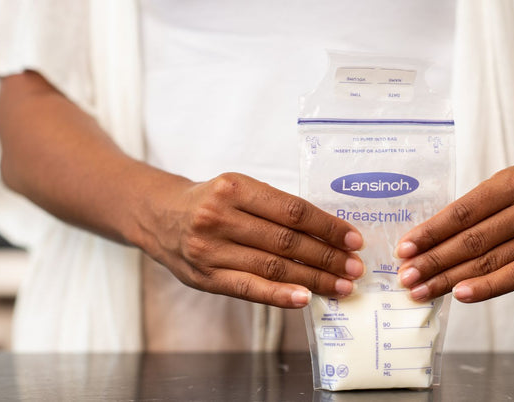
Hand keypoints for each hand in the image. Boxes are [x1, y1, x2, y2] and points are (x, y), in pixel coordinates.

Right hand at [141, 172, 363, 308]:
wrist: (159, 216)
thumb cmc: (209, 202)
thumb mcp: (238, 189)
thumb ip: (273, 208)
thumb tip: (328, 234)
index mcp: (234, 187)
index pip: (292, 210)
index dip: (327, 227)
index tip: (353, 240)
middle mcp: (219, 216)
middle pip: (286, 241)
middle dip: (326, 256)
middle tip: (354, 268)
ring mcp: (209, 249)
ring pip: (272, 267)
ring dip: (312, 279)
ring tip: (340, 286)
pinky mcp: (204, 277)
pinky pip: (248, 288)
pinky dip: (279, 295)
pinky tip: (305, 299)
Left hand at [394, 165, 513, 302]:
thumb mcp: (495, 187)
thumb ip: (465, 213)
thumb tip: (419, 247)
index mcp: (510, 183)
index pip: (462, 213)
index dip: (430, 233)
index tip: (404, 249)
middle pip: (472, 240)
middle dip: (433, 261)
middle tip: (406, 277)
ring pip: (488, 262)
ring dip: (449, 279)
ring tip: (421, 290)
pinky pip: (512, 278)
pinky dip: (484, 288)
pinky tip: (458, 295)